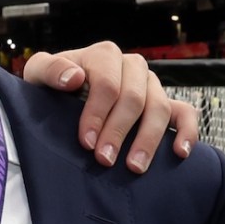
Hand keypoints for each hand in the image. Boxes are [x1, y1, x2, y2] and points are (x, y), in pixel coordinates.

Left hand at [21, 41, 199, 170]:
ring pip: (160, 107)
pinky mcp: (166, 104)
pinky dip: (186, 131)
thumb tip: (74, 77)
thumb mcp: (38, 75)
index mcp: (104, 55)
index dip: (98, 114)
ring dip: (148, 139)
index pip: (108, 84)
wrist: (62, 98)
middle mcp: (132, 67)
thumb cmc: (51, 88)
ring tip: (134, 168)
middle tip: (104, 160)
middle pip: (134, 98)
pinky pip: (185, 113)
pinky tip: (179, 153)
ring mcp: (151, 85)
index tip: (87, 142)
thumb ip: (49, 69)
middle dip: (119, 131)